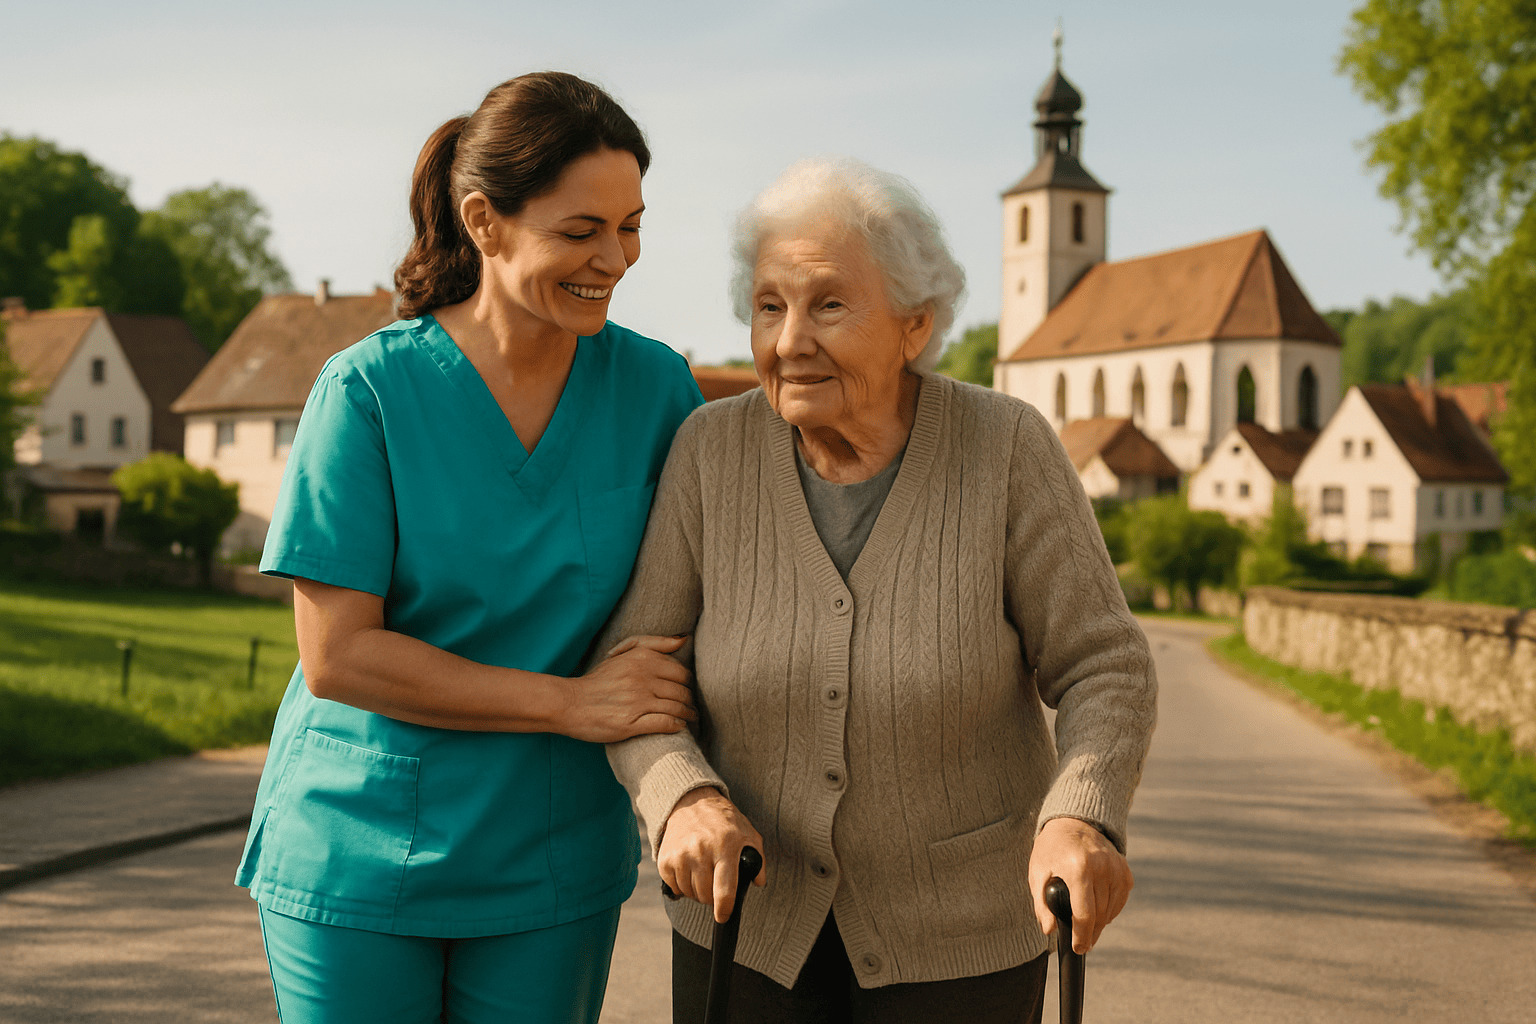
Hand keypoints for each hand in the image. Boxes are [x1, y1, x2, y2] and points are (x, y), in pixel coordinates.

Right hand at [563, 635, 695, 742]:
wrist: (569, 704)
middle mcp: (641, 677)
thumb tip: (683, 639)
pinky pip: (666, 723)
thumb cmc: (599, 680)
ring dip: (687, 715)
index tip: (686, 691)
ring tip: (689, 718)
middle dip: (689, 700)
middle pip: (682, 691)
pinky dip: (676, 726)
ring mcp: (637, 701)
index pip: (681, 672)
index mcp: (642, 659)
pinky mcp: (631, 722)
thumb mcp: (624, 653)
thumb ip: (654, 643)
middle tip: (691, 707)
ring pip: (677, 707)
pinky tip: (678, 727)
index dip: (687, 683)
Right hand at [657, 788, 766, 922]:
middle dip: (712, 897)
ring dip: (697, 891)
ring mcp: (681, 854)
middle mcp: (701, 850)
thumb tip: (758, 882)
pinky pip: (674, 886)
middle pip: (705, 895)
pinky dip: (682, 885)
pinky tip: (689, 870)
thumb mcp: (748, 834)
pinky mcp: (666, 858)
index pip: (724, 887)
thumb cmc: (724, 821)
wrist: (692, 802)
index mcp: (726, 846)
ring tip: (703, 874)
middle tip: (715, 885)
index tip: (723, 917)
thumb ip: (758, 859)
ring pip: (689, 893)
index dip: (724, 908)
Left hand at [1027, 817, 1132, 953]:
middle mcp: (1101, 867)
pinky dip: (1109, 910)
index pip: (1084, 914)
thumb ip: (1041, 904)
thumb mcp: (1037, 872)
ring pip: (1110, 911)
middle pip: (1099, 916)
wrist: (1075, 822)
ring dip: (1099, 922)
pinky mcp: (1125, 871)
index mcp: (1078, 868)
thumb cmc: (1052, 848)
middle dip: (1090, 933)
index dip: (1081, 936)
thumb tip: (1050, 930)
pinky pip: (1119, 901)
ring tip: (1085, 923)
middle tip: (1081, 942)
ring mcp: (1116, 868)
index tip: (1078, 948)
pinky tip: (1096, 906)